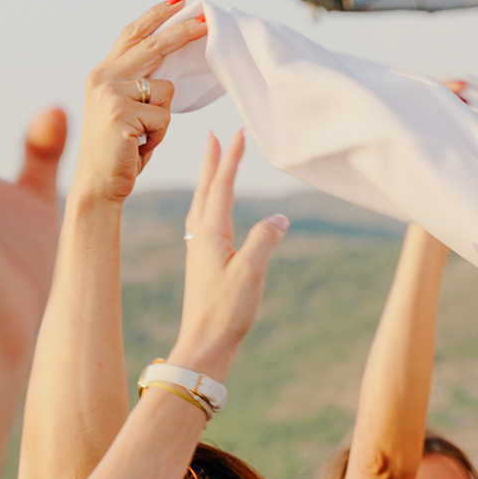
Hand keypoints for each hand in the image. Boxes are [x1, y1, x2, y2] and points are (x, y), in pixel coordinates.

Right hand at [75, 0, 207, 202]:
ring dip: (163, 119)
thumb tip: (169, 68)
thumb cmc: (118, 150)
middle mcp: (103, 78)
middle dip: (183, 31)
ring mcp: (111, 94)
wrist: (96, 184)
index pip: (132, 35)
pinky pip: (164, 118)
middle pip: (153, 46)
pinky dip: (158, 136)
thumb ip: (138, 84)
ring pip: (166, 90)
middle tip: (208, 21)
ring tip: (142, 137)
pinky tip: (139, 146)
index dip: (155, 16)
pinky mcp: (121, 114)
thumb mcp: (124, 109)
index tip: (177, 0)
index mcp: (103, 74)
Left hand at [165, 131, 287, 380]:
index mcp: (210, 234)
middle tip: (215, 136)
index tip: (237, 134)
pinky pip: (203, 222)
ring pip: (202, 205)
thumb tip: (279, 217)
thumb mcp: (251, 272)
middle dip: (213, 162)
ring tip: (212, 164)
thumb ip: (264, 240)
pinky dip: (208, 205)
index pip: (222, 187)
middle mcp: (200, 237)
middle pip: (207, 190)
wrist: (203, 345)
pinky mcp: (202, 263)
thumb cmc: (226, 311)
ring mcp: (199, 250)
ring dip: (208, 181)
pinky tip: (211, 213)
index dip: (230, 160)